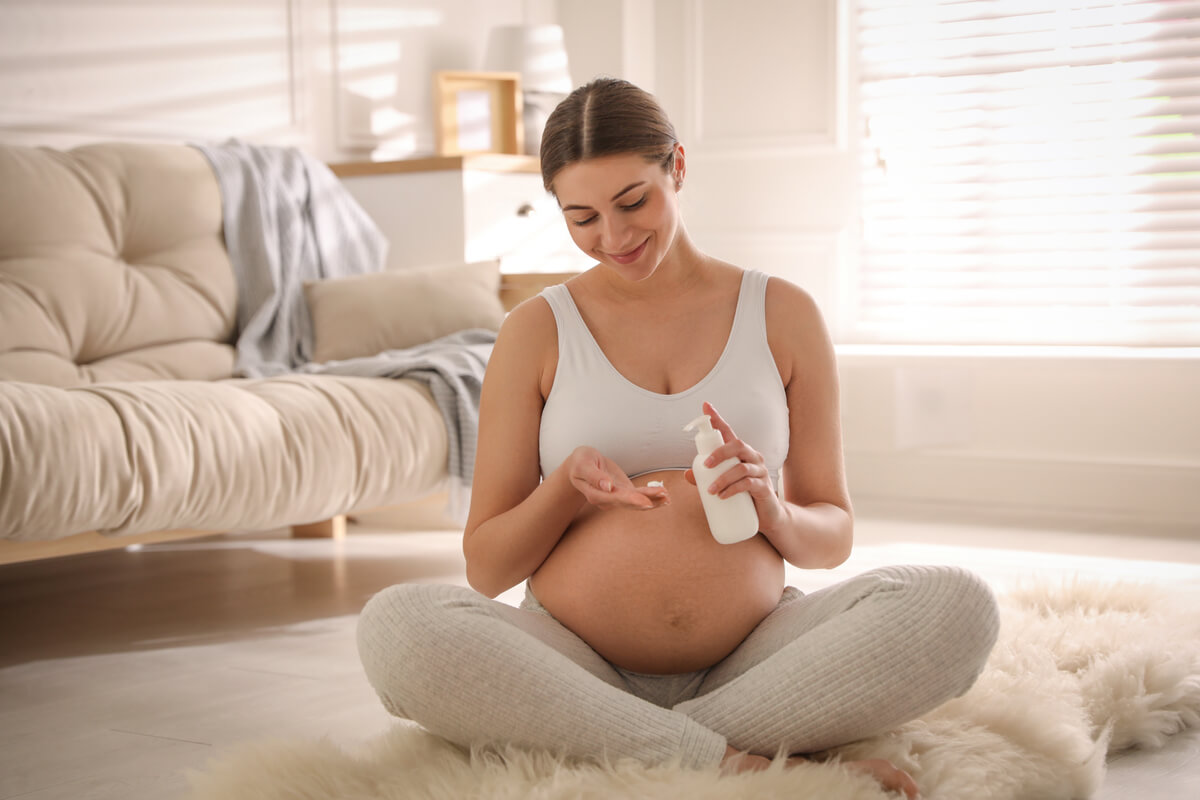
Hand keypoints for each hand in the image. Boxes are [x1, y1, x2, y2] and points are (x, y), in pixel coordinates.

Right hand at [568, 446, 669, 510]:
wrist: (581, 464)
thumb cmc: (580, 462)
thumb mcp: (583, 464)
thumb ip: (594, 476)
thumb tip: (607, 487)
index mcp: (595, 494)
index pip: (614, 498)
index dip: (630, 499)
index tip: (644, 500)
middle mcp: (607, 499)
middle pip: (628, 502)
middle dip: (646, 500)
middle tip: (662, 497)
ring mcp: (616, 497)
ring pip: (636, 501)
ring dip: (652, 500)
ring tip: (667, 497)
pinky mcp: (624, 492)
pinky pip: (639, 496)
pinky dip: (651, 496)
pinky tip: (664, 496)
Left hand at [684, 401, 783, 527]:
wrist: (767, 517)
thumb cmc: (743, 496)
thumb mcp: (723, 484)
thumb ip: (707, 478)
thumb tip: (687, 474)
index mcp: (741, 453)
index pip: (728, 432)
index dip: (718, 418)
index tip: (705, 406)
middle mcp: (752, 457)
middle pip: (737, 445)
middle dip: (719, 452)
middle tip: (705, 465)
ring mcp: (760, 471)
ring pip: (741, 468)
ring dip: (722, 478)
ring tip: (710, 491)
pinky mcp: (764, 487)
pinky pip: (748, 484)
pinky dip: (732, 490)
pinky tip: (722, 497)